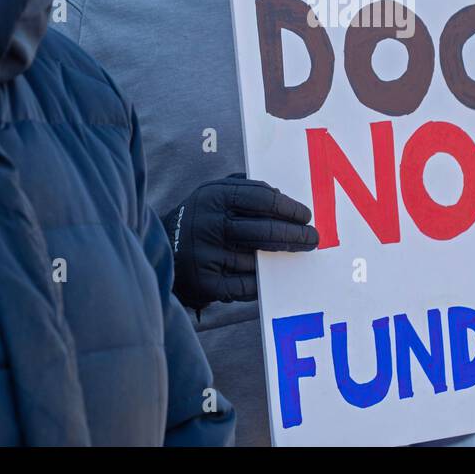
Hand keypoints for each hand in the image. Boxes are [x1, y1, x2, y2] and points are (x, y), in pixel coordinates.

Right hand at [160, 175, 317, 307]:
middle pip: (266, 230)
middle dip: (296, 236)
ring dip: (281, 258)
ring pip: (258, 259)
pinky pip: (247, 285)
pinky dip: (262, 281)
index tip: (305, 216)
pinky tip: (273, 275)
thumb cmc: (201, 218)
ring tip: (297, 254)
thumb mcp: (213, 193)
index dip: (289, 208)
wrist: (162, 248)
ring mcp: (207, 254)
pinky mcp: (206, 283)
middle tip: (312, 239)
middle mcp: (210, 224)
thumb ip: (244, 188)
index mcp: (214, 196)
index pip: (263, 199)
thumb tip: (282, 194)